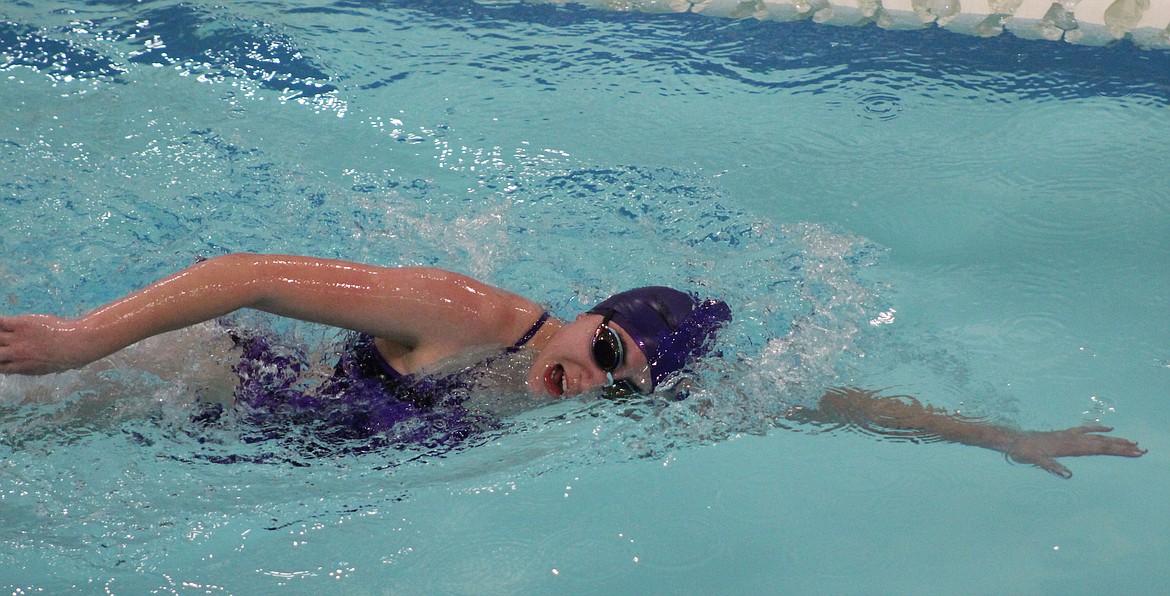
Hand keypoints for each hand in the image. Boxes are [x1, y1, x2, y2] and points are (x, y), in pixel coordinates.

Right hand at [0, 314, 92, 374]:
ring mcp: (16, 339)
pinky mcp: (20, 325)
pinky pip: (1, 321)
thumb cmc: (69, 356)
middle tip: (2, 345)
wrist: (76, 345)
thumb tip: (29, 365)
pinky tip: (1, 321)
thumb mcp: (48, 368)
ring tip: (1, 332)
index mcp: (22, 367)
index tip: (2, 357)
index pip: (0, 367)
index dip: (0, 362)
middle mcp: (15, 355)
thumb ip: (34, 367)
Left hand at [1006, 425, 1146, 478]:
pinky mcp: (1065, 434)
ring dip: (1115, 439)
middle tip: (1141, 449)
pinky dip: (1098, 429)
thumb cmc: (1025, 451)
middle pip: (1103, 442)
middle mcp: (1073, 439)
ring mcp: (1069, 435)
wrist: (1014, 440)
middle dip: (1123, 446)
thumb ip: (1053, 467)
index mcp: (1071, 446)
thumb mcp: (1037, 461)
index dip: (1118, 451)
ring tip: (1131, 441)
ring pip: (1097, 437)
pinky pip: (1085, 430)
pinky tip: (1108, 428)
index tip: (1134, 453)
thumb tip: (1068, 475)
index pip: (1100, 449)